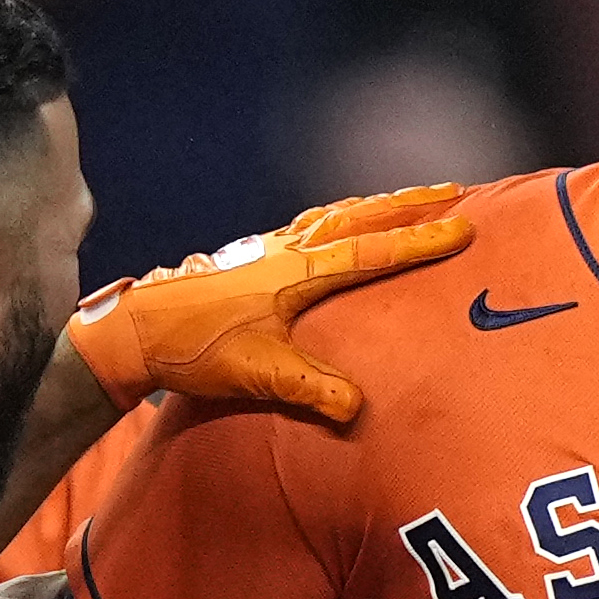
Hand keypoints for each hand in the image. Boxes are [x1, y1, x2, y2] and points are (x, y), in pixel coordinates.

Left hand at [67, 184, 476, 421]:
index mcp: (296, 274)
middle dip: (408, 205)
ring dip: (375, 205)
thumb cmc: (195, 350)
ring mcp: (266, 249)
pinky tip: (337, 225)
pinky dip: (338, 217)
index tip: (461, 227)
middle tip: (451, 191)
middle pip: (358, 217)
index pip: (371, 253)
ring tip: (407, 200)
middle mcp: (285, 251)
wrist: (137, 331)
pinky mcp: (251, 257)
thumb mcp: (258, 374)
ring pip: (333, 215)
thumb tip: (358, 408)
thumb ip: (310, 389)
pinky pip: (309, 225)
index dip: (419, 242)